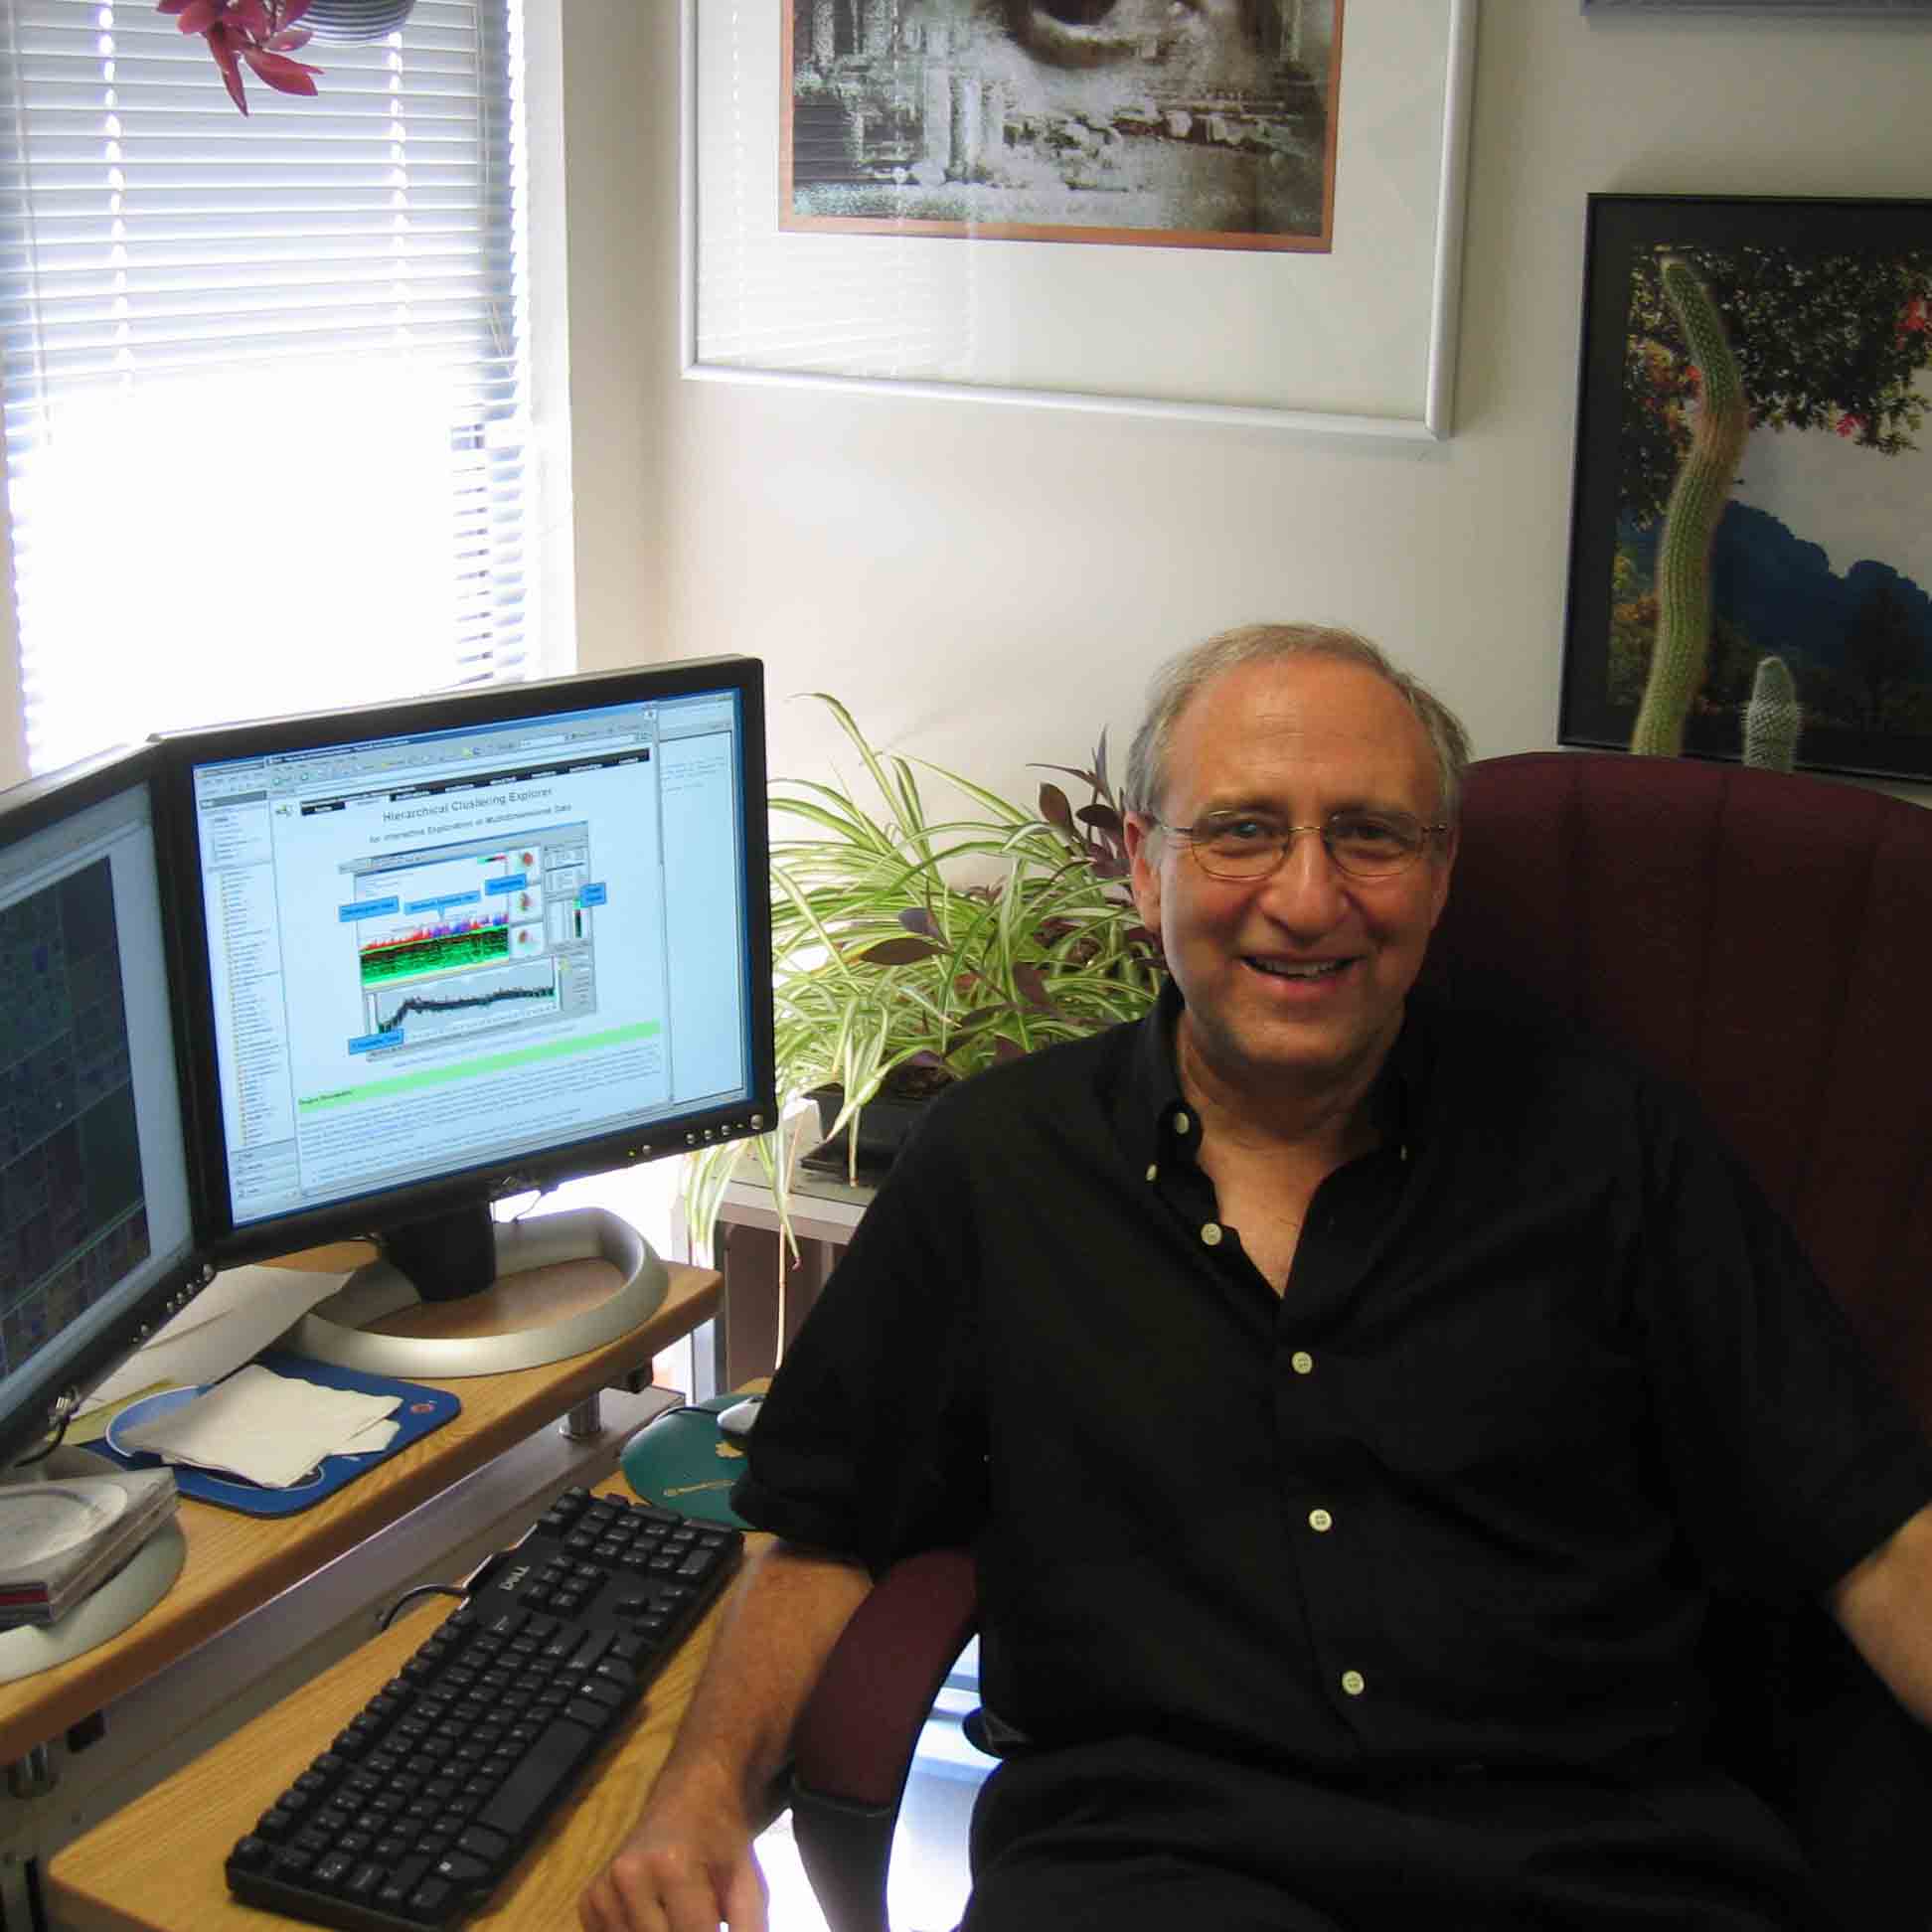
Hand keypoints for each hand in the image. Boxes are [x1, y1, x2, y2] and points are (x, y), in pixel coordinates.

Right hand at [579, 1802, 768, 1931]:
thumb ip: (750, 1929)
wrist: (688, 1798)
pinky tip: (656, 1919)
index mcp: (673, 1866)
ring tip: (680, 1914)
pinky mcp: (588, 1901)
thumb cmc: (722, 1840)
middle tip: (701, 1918)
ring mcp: (603, 1889)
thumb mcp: (747, 1881)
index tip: (717, 1927)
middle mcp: (630, 1876)